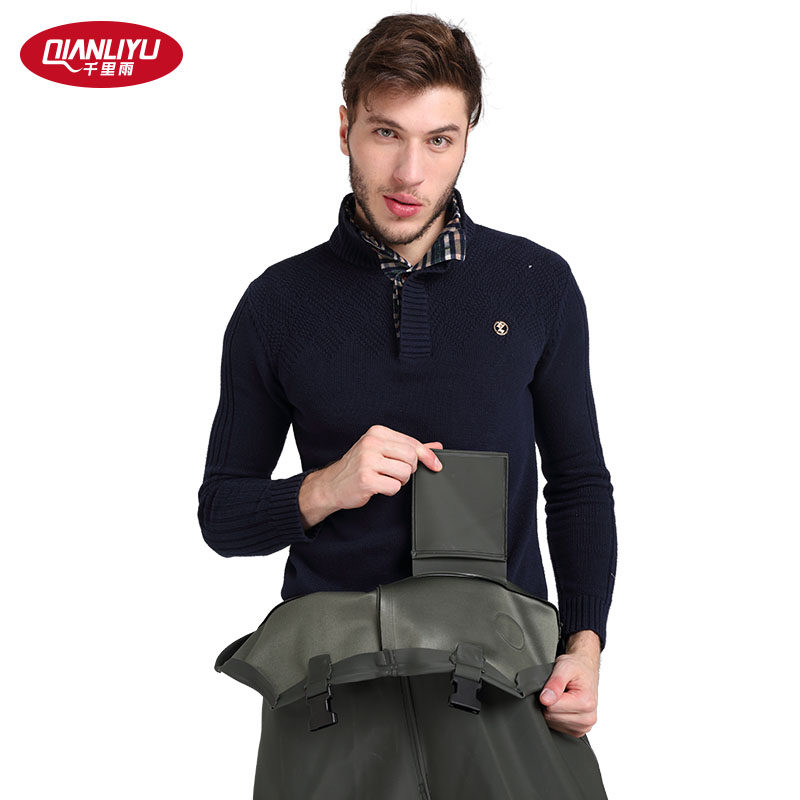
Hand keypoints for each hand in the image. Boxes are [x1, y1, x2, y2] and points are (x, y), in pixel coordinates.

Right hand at [299, 425, 442, 525]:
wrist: (332, 484)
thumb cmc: (359, 467)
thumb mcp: (382, 450)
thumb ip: (409, 447)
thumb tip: (436, 446)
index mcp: (377, 432)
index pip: (412, 442)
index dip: (427, 456)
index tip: (436, 465)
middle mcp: (371, 443)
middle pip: (412, 457)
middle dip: (410, 470)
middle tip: (397, 473)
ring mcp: (367, 460)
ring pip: (405, 473)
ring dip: (400, 481)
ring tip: (385, 479)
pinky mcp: (366, 479)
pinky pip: (394, 487)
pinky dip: (390, 490)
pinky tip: (378, 486)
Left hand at [538, 632, 599, 737]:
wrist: (586, 669)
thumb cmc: (577, 667)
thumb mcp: (564, 667)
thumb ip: (554, 683)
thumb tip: (545, 700)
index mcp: (586, 703)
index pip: (551, 707)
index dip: (547, 695)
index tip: (555, 686)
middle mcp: (588, 718)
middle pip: (551, 717)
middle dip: (550, 702)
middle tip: (559, 690)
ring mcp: (584, 726)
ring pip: (553, 723)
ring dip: (553, 709)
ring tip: (563, 696)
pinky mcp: (579, 731)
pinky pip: (558, 728)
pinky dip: (557, 716)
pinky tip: (565, 705)